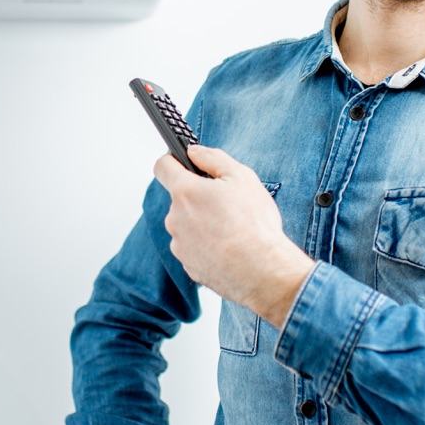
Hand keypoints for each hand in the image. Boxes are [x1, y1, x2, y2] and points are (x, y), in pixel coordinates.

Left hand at [153, 145, 314, 328]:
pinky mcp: (188, 265)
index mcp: (185, 192)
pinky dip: (207, 246)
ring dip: (202, 223)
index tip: (183, 163)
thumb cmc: (254, 225)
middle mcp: (175, 218)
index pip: (162, 167)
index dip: (172, 161)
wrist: (262, 272)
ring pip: (186, 225)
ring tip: (232, 230)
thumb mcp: (242, 177)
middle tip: (226, 204)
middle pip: (179, 199)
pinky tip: (229, 248)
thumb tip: (194, 152)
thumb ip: (213, 158)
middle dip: (198, 198)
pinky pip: (194, 248)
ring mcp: (179, 244)